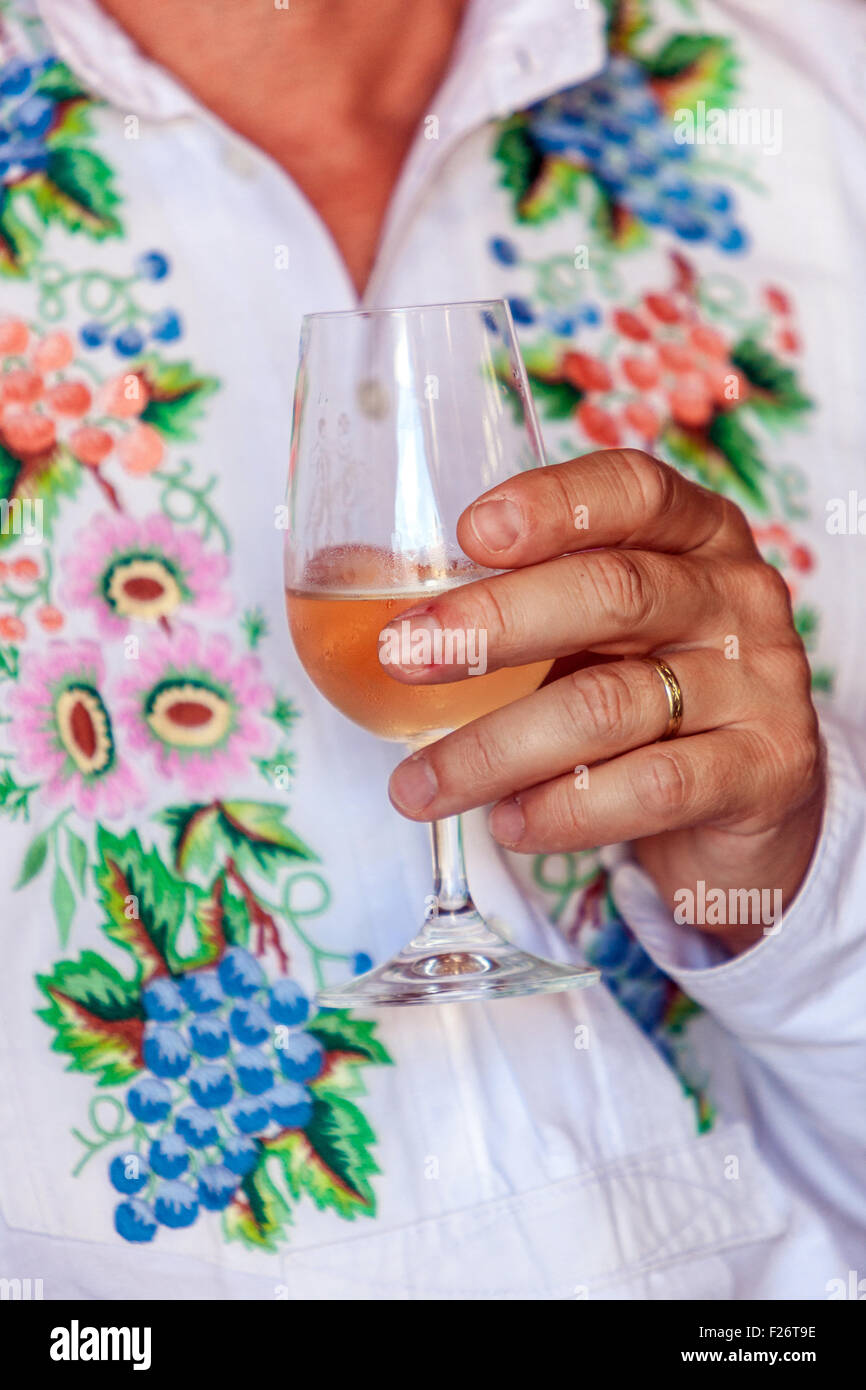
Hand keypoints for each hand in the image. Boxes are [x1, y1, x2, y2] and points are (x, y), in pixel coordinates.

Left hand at [383, 449, 824, 953]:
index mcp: (694, 534)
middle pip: (612, 592)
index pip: (632, 490)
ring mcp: (758, 682)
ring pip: (611, 705)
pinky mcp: (765, 769)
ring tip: (420, 785)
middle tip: (400, 655)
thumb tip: (388, 626)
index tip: (467, 533)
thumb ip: (533, 604)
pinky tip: (508, 821)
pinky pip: (650, 786)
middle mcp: (733, 595)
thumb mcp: (606, 629)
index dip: (550, 504)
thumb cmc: (654, 691)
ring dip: (495, 749)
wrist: (756, 798)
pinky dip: (564, 809)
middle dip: (491, 624)